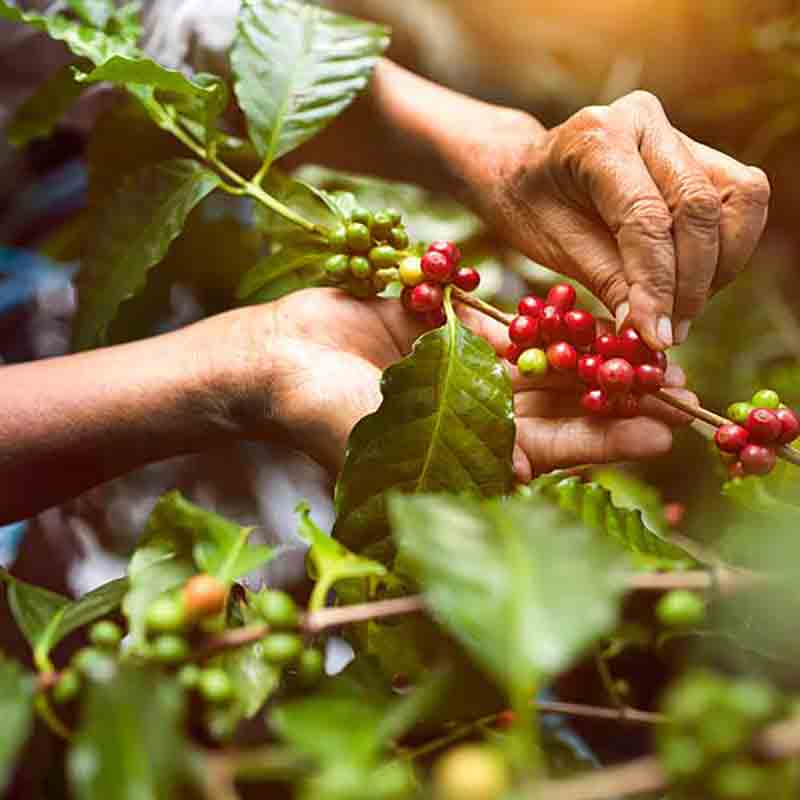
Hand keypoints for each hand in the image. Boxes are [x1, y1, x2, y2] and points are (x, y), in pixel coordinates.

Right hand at [216, 288, 695, 478]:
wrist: (274, 359)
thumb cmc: (317, 412)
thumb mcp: (389, 439)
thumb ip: (457, 450)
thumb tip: (531, 471)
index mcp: (465, 455)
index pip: (549, 452)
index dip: (604, 442)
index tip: (661, 433)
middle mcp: (471, 418)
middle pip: (558, 409)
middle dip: (613, 399)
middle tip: (676, 386)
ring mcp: (460, 374)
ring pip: (540, 365)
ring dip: (591, 357)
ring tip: (647, 345)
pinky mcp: (445, 333)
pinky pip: (505, 326)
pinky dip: (544, 321)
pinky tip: (590, 311)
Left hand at [445, 89, 769, 350]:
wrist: (523, 173)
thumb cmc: (529, 208)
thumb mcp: (554, 247)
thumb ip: (607, 281)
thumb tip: (651, 332)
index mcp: (597, 137)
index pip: (645, 217)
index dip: (656, 284)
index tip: (655, 335)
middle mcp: (644, 122)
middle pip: (698, 206)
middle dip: (691, 282)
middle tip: (670, 333)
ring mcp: (677, 132)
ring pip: (739, 198)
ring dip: (720, 266)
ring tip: (681, 311)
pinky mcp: (701, 153)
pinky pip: (740, 200)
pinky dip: (727, 250)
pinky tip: (692, 284)